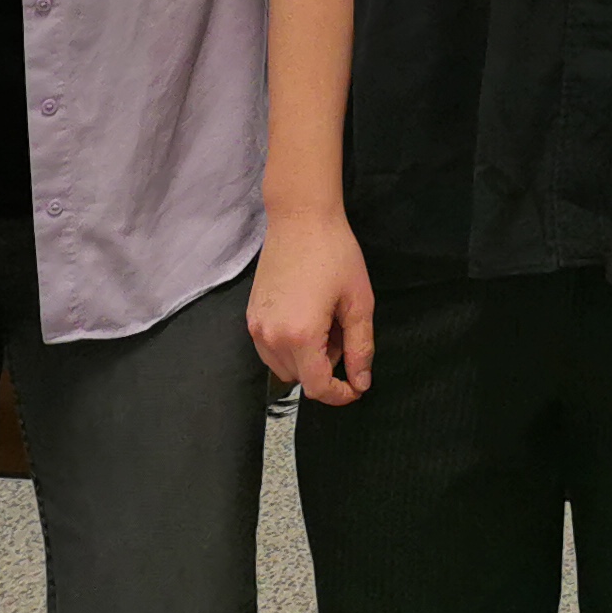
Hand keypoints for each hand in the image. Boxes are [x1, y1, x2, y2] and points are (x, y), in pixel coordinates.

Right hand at [250, 206, 374, 405]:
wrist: (301, 218)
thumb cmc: (335, 253)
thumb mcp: (358, 301)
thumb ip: (360, 347)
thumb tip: (361, 382)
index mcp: (300, 336)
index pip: (317, 388)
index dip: (340, 394)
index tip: (356, 386)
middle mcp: (271, 338)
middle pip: (301, 379)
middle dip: (327, 367)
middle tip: (343, 330)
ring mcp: (256, 328)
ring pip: (284, 368)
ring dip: (308, 358)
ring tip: (326, 321)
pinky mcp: (251, 317)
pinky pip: (271, 350)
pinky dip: (291, 346)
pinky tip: (307, 315)